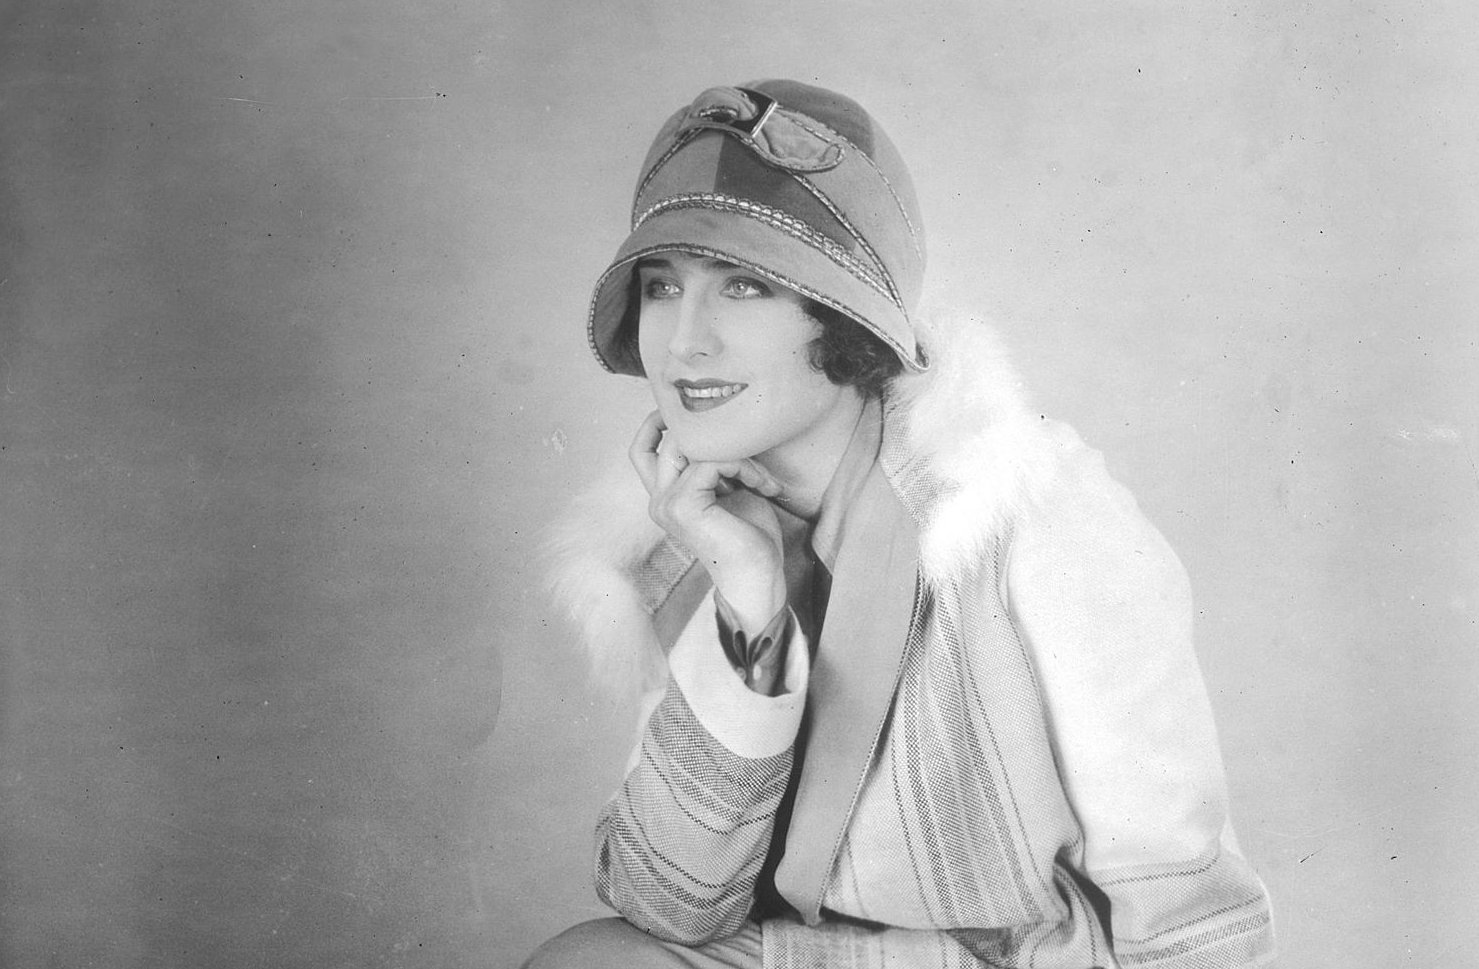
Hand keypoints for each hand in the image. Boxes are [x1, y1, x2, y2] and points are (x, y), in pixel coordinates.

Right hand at [629, 411, 787, 629]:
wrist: (759, 574)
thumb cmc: (749, 535)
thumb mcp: (727, 487)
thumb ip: (712, 462)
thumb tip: (719, 428)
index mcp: (665, 497)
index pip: (642, 450)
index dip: (655, 424)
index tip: (690, 412)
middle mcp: (659, 500)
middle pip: (669, 441)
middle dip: (713, 438)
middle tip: (749, 453)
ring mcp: (667, 504)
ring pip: (693, 447)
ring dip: (737, 455)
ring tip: (761, 479)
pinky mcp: (684, 506)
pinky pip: (711, 462)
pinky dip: (742, 467)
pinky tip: (761, 486)